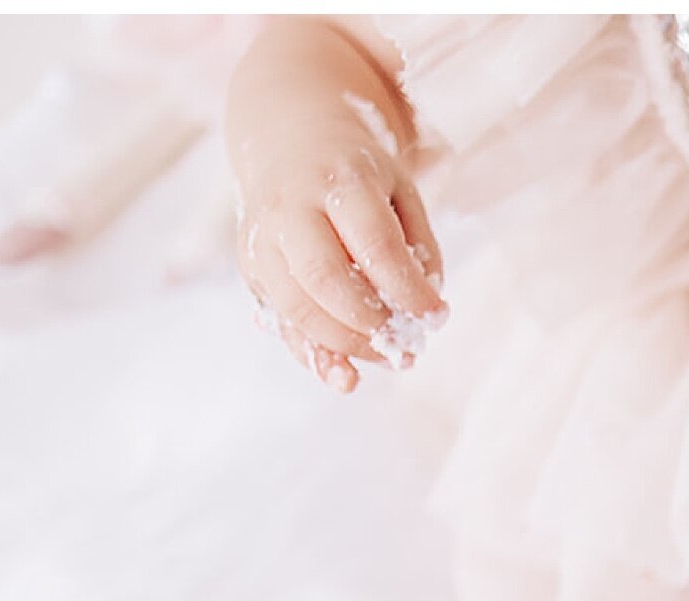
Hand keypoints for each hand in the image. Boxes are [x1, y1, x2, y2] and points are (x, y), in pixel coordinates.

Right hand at [232, 100, 442, 391]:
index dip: (408, 291)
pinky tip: (345, 373)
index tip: (437, 318)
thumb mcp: (399, 191)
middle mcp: (290, 207)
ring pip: (295, 306)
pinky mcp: (251, 266)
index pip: (375, 246)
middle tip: (405, 347)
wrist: (287, 138)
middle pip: (325, 279)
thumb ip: (417, 248)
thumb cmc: (357, 174)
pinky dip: (313, 353)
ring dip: (344, 345)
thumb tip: (426, 313)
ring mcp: (262, 237)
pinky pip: (279, 320)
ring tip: (385, 358)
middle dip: (370, 324)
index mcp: (339, 179)